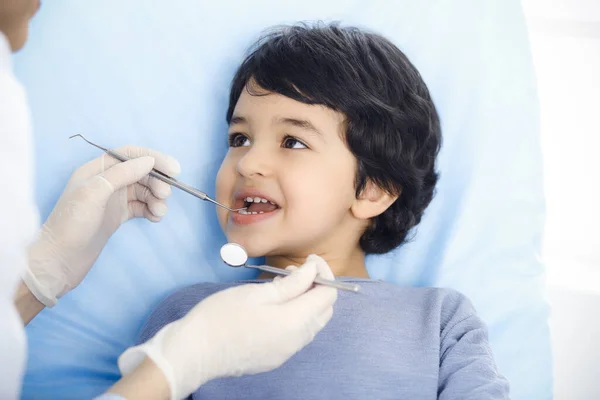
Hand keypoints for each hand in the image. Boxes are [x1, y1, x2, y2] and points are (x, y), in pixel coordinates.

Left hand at [23, 146, 180, 306]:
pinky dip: (151, 210)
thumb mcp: (94, 193)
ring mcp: (112, 200)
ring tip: (159, 211)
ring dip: (156, 198)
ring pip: (143, 191)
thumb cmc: (71, 224)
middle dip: (156, 182)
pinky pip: (141, 207)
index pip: (130, 155)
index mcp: (97, 170)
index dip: (154, 158)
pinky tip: (155, 218)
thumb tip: (149, 161)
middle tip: (165, 195)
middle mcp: (106, 182)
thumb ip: (122, 174)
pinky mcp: (118, 216)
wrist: (60, 260)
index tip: (174, 170)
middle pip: (140, 173)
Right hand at [118, 255, 337, 399]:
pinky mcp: (274, 358)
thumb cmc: (221, 316)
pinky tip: (273, 308)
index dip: (324, 273)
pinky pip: (296, 336)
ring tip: (281, 287)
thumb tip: (314, 272)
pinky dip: (295, 318)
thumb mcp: (257, 292)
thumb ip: (292, 283)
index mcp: (295, 321)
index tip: (309, 260)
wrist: (194, 353)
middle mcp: (297, 340)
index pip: (329, 295)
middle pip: (324, 311)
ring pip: (311, 324)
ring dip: (306, 303)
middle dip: (317, 288)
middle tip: (295, 272)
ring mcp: (286, 352)